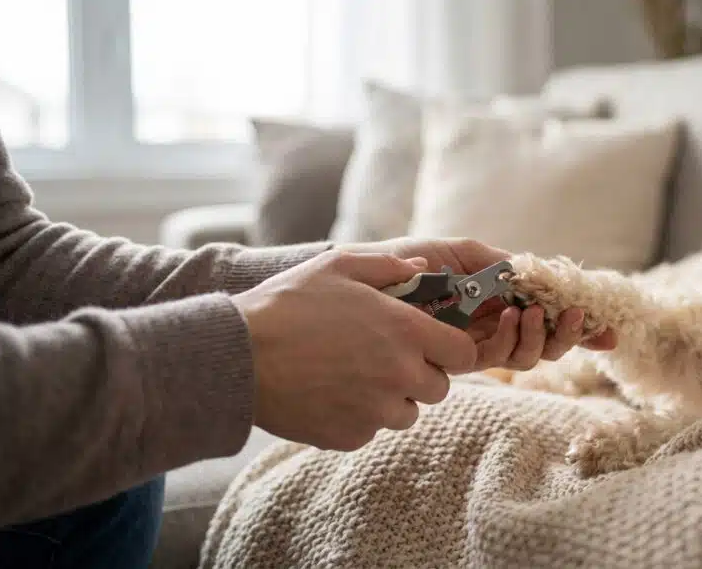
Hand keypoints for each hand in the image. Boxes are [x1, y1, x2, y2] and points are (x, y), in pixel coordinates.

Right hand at [231, 250, 475, 450]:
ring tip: (353, 374)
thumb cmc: (288, 304)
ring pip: (406, 413)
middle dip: (420, 374)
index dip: (451, 348)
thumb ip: (389, 266)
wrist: (237, 356)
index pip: (464, 353)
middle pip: (439, 388)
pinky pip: (371, 429)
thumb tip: (424, 269)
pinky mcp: (350, 436)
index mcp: (406, 332)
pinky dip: (358, 416)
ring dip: (391, 398)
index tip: (432, 343)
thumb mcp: (338, 266)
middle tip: (385, 357)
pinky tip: (329, 391)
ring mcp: (376, 411)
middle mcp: (400, 376)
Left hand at [338, 237, 617, 369]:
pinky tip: (512, 316)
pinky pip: (494, 356)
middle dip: (566, 335)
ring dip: (539, 336)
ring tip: (535, 311)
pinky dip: (510, 337)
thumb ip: (501, 264)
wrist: (368, 277)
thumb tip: (537, 274)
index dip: (578, 328)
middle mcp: (492, 329)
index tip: (608, 330)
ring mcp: (475, 345)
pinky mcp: (455, 357)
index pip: (547, 319)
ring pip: (525, 356)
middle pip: (544, 345)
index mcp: (499, 303)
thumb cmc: (412, 260)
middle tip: (573, 316)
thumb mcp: (463, 253)